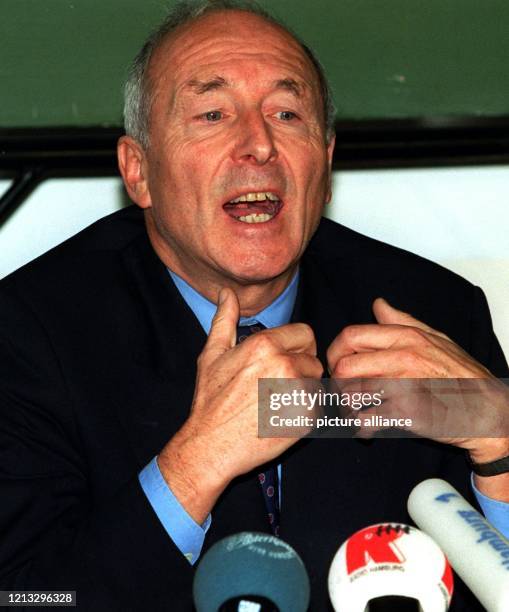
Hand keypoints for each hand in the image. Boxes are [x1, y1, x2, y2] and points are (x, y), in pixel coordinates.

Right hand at [158, 288, 322, 522]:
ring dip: (304, 391)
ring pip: (317, 383)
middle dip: (301, 369)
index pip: (305, 334)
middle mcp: (285, 364)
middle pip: (313, 358)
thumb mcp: (212, 354)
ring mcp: (298, 392)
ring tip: (276, 403)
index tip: (280, 362)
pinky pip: (318, 407)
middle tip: (275, 386)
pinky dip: (304, 412)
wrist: (211, 445)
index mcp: (265, 344)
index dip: (295, 347)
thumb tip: (226, 292)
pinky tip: (280, 418)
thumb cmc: (211, 400)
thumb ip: (224, 319)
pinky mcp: (307, 418)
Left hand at [327, 298, 508, 478]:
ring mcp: (404, 387)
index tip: (338, 364)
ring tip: (353, 411)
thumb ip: (402, 321)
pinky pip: (366, 421)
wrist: (488, 411)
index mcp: (406, 338)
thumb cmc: (463, 375)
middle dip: (336, 381)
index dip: (335, 352)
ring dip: (346, 406)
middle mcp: (403, 359)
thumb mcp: (437, 338)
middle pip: (344, 366)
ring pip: (351, 394)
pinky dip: (360, 427)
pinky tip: (367, 428)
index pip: (351, 336)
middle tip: (342, 391)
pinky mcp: (407, 415)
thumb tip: (378, 304)